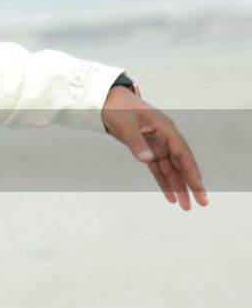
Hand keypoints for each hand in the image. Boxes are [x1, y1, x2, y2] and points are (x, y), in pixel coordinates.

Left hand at [100, 86, 206, 209]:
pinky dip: (164, 182)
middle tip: (201, 203)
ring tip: (186, 207)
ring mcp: (158, 144)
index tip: (199, 188)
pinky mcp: (147, 149)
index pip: (183, 154)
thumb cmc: (117, 108)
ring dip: (178, 187)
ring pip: (171, 170)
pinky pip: (158, 169)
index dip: (192, 172)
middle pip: (182, 164)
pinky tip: (171, 197)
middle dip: (191, 185)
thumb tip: (148, 160)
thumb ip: (136, 142)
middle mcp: (166, 138)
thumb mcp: (125, 124)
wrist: (107, 100)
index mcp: (166, 128)